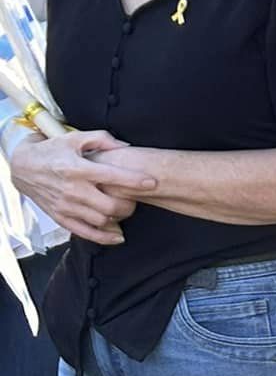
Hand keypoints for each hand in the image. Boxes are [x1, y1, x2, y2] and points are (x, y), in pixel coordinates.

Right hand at [8, 128, 158, 244]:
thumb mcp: (74, 138)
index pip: (112, 176)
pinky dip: (105, 237)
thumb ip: (102, 139)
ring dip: (118, 218)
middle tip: (135, 199)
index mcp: (78, 169)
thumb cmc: (52, 151)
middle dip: (129, 205)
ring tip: (122, 210)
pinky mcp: (61, 217)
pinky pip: (86, 233)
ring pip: (101, 221)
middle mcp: (73, 190)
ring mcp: (66, 206)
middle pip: (110, 206)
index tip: (152, 182)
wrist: (23, 167)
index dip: (135, 181)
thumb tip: (126, 147)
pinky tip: (118, 235)